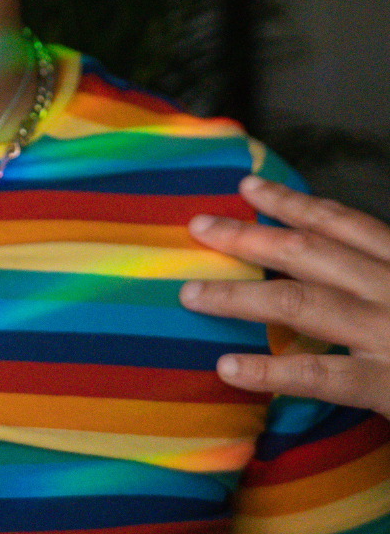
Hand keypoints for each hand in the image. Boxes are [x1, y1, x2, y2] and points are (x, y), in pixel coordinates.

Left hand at [180, 174, 389, 418]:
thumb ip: (385, 274)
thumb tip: (352, 265)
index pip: (346, 223)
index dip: (293, 202)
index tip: (249, 185)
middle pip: (309, 252)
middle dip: (248, 235)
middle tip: (197, 224)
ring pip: (300, 302)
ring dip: (238, 293)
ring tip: (189, 293)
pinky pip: (322, 375)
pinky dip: (270, 369)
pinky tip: (228, 366)